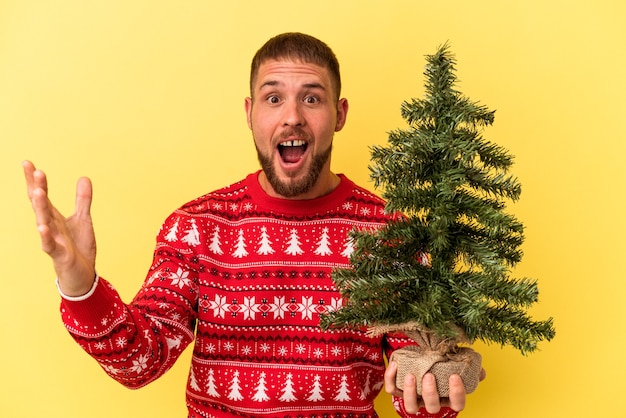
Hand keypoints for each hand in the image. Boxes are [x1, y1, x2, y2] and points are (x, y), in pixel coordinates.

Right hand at [23, 161, 96, 296]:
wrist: (82, 275)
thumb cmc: (78, 247)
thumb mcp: (83, 219)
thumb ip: (82, 200)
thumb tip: (84, 177)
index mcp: (54, 217)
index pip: (42, 195)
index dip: (35, 180)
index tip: (28, 163)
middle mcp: (50, 226)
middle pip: (41, 205)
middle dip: (37, 188)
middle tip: (35, 170)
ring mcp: (53, 240)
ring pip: (43, 221)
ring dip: (41, 207)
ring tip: (38, 192)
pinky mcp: (59, 254)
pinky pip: (50, 244)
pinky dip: (46, 236)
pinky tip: (42, 227)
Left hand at [384, 360, 485, 414]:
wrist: (421, 356)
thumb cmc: (442, 362)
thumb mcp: (456, 362)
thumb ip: (469, 366)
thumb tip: (480, 371)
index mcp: (448, 396)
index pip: (457, 404)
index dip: (457, 393)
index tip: (454, 376)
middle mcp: (431, 400)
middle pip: (432, 407)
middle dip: (430, 393)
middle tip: (429, 376)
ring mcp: (414, 397)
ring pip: (411, 405)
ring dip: (409, 392)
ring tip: (410, 375)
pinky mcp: (398, 389)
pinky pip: (391, 389)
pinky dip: (391, 378)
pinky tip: (395, 364)